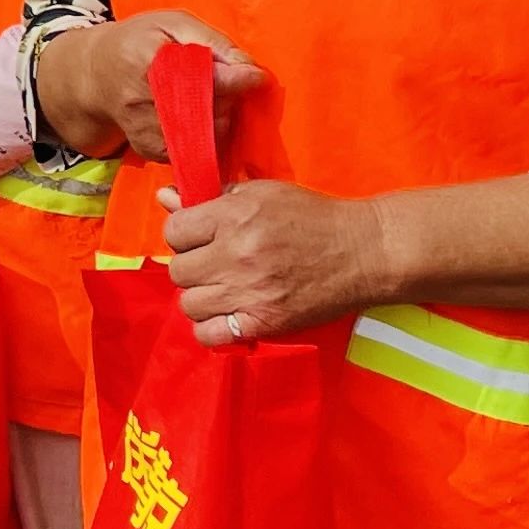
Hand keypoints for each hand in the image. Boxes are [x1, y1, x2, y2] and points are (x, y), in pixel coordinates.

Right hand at [31, 12, 264, 163]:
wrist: (94, 75)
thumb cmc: (139, 41)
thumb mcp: (171, 22)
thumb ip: (210, 41)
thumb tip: (249, 68)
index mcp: (146, 60)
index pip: (198, 77)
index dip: (233, 79)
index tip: (256, 76)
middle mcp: (141, 101)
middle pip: (207, 110)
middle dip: (227, 98)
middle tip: (224, 82)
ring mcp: (145, 131)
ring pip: (206, 135)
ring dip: (219, 118)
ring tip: (207, 97)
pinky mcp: (150, 151)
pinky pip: (196, 149)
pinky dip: (206, 134)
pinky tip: (196, 115)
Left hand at [161, 179, 392, 346]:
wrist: (363, 251)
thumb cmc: (312, 217)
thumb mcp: (263, 193)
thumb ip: (212, 197)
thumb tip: (166, 198)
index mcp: (234, 216)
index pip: (175, 230)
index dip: (184, 234)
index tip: (200, 237)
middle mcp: (237, 254)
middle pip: (178, 270)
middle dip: (192, 266)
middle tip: (213, 264)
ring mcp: (250, 291)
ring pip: (189, 304)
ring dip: (201, 297)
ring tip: (222, 289)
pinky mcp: (265, 322)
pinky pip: (211, 335)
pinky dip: (212, 328)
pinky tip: (227, 314)